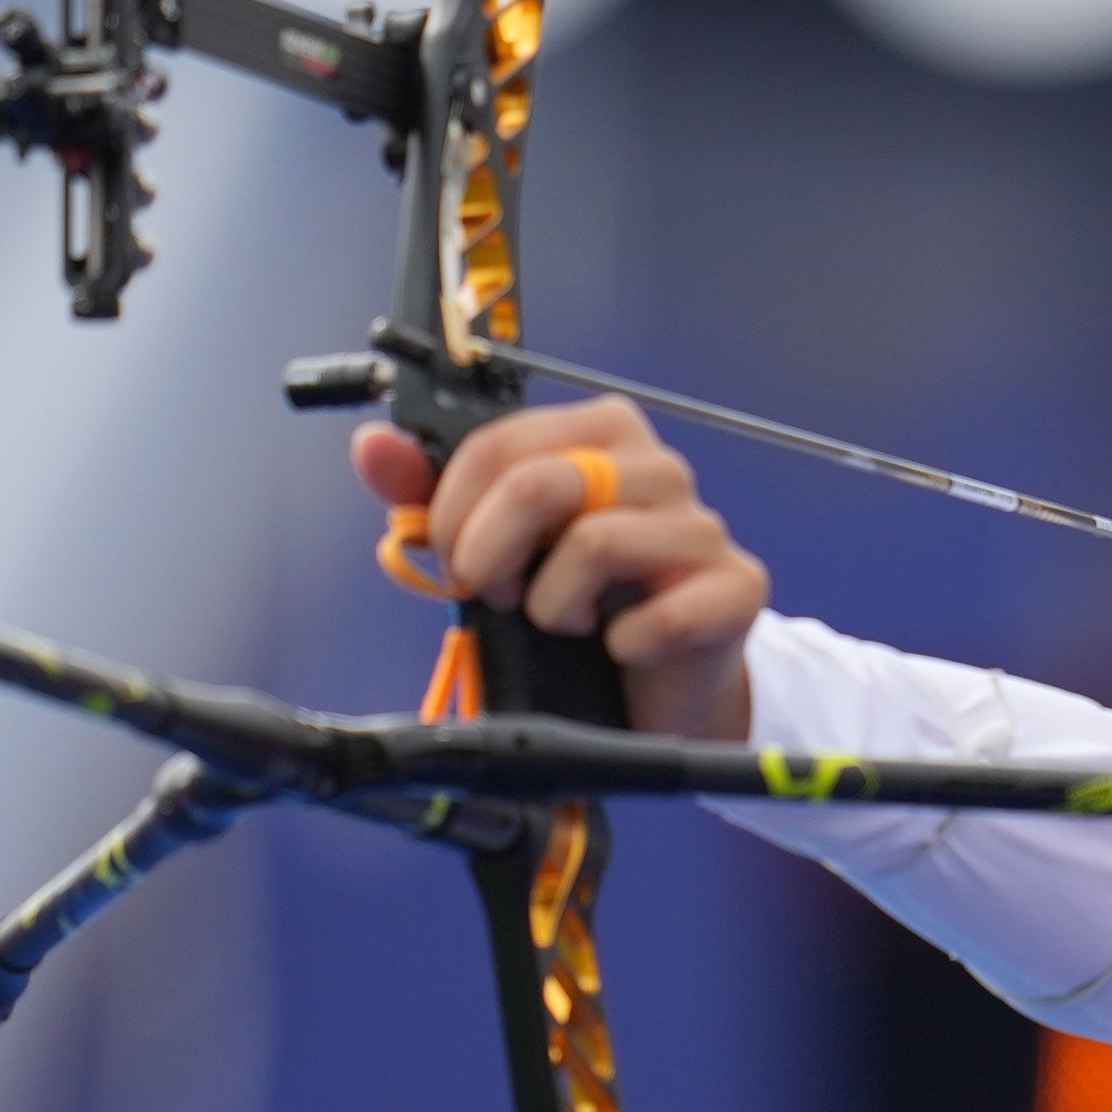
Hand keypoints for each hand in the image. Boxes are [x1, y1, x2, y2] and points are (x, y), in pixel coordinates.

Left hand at [350, 397, 766, 742]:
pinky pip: (661, 615)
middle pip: (544, 483)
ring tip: (563, 620)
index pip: (504, 442)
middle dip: (491, 552)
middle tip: (494, 593)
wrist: (658, 679)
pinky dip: (622, 645)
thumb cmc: (578, 598)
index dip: (454, 508)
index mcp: (602, 432)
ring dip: (554, 604)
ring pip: (596, 544)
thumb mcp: (494, 542)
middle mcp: (659, 467)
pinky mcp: (738, 587)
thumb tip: (373, 445)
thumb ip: (431, 492)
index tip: (451, 556)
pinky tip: (620, 647)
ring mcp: (703, 526)